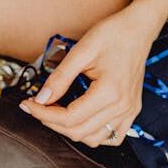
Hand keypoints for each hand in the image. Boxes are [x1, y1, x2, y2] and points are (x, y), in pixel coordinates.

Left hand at [20, 0, 167, 146]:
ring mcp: (129, 111)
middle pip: (79, 131)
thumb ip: (60, 78)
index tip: (28, 104)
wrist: (139, 29)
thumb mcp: (82, 51)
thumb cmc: (114, 34)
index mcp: (110, 92)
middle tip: (37, 107)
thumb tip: (41, 98)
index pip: (69, 117)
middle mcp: (122, 106)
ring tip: (56, 113)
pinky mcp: (132, 111)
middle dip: (52, 122)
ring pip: (94, 139)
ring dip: (71, 130)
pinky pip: (112, 137)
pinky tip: (82, 121)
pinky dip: (94, 134)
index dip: (43, 113)